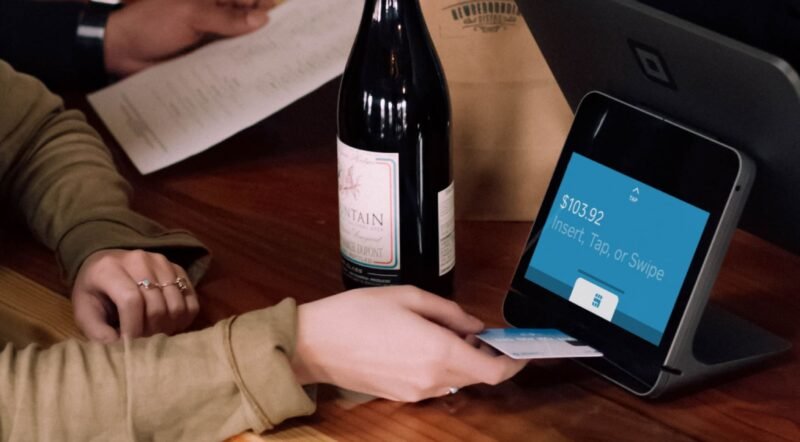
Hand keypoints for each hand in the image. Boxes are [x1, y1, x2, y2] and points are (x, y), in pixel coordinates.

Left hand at [71, 249, 198, 342]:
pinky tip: (170, 324)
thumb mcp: (84, 311)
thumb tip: (122, 348)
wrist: (106, 265)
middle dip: (151, 330)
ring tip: (155, 332)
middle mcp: (138, 260)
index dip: (133, 328)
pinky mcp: (177, 268)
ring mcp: (161, 262)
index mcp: (109, 268)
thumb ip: (98, 332)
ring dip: (168, 326)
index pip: (131, 301)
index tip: (129, 345)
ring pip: (176, 304)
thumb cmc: (94, 292)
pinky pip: (191, 300)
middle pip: (156, 304)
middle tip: (142, 340)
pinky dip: (184, 318)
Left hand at [104, 0, 275, 75]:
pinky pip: (228, 60)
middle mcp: (214, 13)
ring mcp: (211, 35)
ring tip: (278, 62)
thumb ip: (227, 18)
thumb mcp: (191, 15)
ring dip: (255, 51)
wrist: (120, 50)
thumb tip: (261, 19)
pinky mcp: (206, 56)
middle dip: (267, 30)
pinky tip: (255, 75)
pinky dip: (240, 66)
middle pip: (249, 19)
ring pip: (241, 41)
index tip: (290, 18)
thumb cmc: (150, 23)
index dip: (269, 5)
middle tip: (290, 45)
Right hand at [291, 286, 526, 401]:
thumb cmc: (357, 314)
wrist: (315, 343)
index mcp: (438, 352)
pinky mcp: (400, 395)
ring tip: (445, 333)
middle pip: (475, 376)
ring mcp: (415, 392)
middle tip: (475, 330)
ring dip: (460, 360)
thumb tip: (474, 324)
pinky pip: (433, 384)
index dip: (513, 362)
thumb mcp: (409, 297)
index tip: (521, 351)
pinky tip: (423, 345)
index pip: (493, 371)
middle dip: (483, 355)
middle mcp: (431, 379)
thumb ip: (449, 312)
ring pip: (454, 380)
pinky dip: (439, 367)